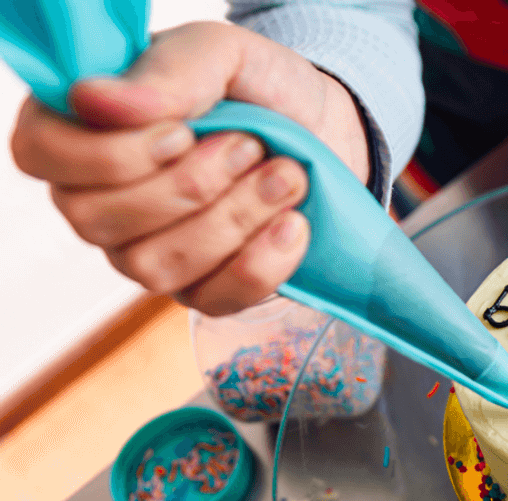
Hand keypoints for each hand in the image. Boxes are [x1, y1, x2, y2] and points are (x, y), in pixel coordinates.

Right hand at [10, 21, 370, 315]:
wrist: (326, 129)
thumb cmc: (257, 87)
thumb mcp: (220, 55)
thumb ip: (167, 73)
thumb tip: (93, 100)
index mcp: (78, 127)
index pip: (42, 156)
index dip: (112, 155)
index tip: (183, 131)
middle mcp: (95, 199)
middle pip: (97, 220)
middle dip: (191, 185)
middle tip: (252, 146)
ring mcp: (143, 253)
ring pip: (155, 266)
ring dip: (233, 218)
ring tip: (286, 175)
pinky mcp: (201, 290)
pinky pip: (213, 300)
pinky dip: (262, 263)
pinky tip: (294, 223)